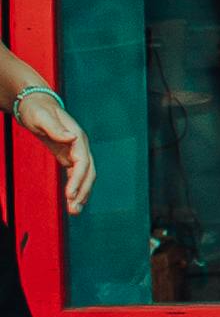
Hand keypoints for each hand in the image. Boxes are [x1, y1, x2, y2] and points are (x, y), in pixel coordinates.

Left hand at [14, 87, 92, 216]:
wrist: (35, 105)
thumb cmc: (37, 109)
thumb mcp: (42, 117)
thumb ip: (56, 128)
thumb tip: (72, 138)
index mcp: (77, 137)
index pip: (83, 162)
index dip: (78, 179)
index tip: (70, 194)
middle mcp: (80, 146)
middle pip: (88, 172)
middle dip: (83, 192)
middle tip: (74, 210)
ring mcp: (76, 152)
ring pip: (84, 176)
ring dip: (81, 194)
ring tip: (74, 212)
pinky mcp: (68, 157)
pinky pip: (76, 176)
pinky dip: (76, 188)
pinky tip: (72, 201)